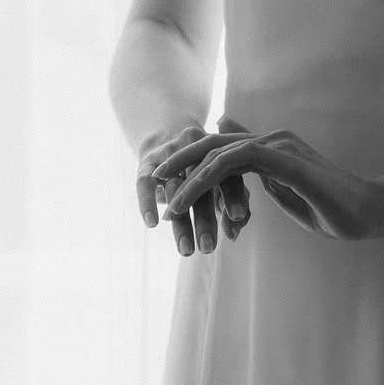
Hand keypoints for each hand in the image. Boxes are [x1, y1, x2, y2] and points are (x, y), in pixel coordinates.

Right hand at [136, 117, 252, 255]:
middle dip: (205, 219)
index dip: (234, 196)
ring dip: (182, 221)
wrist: (165, 134)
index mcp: (219, 152)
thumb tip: (235, 231)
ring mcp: (170, 153)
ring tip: (187, 250)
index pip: (229, 175)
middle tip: (208, 248)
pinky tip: (152, 223)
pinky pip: (145, 182)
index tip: (238, 219)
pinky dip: (148, 201)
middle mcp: (196, 149)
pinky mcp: (147, 161)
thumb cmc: (202, 165)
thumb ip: (234, 199)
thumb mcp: (219, 176)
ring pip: (175, 188)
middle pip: (201, 185)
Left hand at [153, 117, 383, 241]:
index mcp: (272, 147)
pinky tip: (188, 196)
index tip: (168, 181)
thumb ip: (261, 178)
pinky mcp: (285, 159)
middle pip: (215, 143)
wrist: (367, 211)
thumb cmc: (331, 207)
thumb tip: (236, 167)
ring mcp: (279, 145)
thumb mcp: (287, 192)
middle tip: (153, 180)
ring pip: (219, 153)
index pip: (223, 147)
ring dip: (186, 175)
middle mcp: (273, 139)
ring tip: (164, 197)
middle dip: (180, 159)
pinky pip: (235, 163)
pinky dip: (206, 178)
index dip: (194, 160)